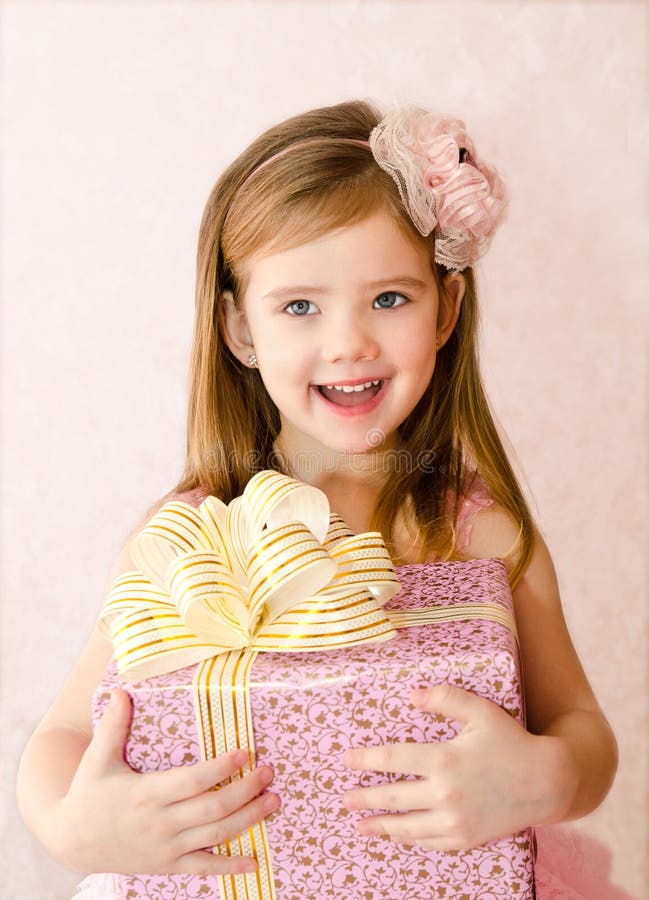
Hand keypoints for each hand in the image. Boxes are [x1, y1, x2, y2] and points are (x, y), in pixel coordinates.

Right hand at [53, 689, 279, 874]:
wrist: (71, 841)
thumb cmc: (88, 793)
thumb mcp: (97, 758)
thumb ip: (113, 725)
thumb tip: (121, 690)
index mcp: (146, 794)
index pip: (192, 781)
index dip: (221, 768)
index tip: (245, 753)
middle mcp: (160, 823)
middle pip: (212, 808)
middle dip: (246, 791)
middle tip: (268, 772)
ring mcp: (165, 848)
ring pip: (215, 835)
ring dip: (248, 819)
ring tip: (273, 801)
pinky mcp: (167, 865)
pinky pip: (203, 868)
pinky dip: (231, 866)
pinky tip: (255, 860)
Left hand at [342, 684, 559, 850]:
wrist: (548, 782)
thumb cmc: (512, 741)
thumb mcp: (480, 711)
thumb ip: (445, 699)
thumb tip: (413, 694)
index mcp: (444, 760)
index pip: (393, 760)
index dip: (366, 760)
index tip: (346, 760)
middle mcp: (445, 794)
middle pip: (394, 798)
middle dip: (365, 799)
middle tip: (344, 800)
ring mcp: (456, 821)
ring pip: (408, 827)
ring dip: (381, 826)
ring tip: (361, 826)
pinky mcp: (467, 838)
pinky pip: (431, 843)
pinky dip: (411, 840)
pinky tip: (400, 836)